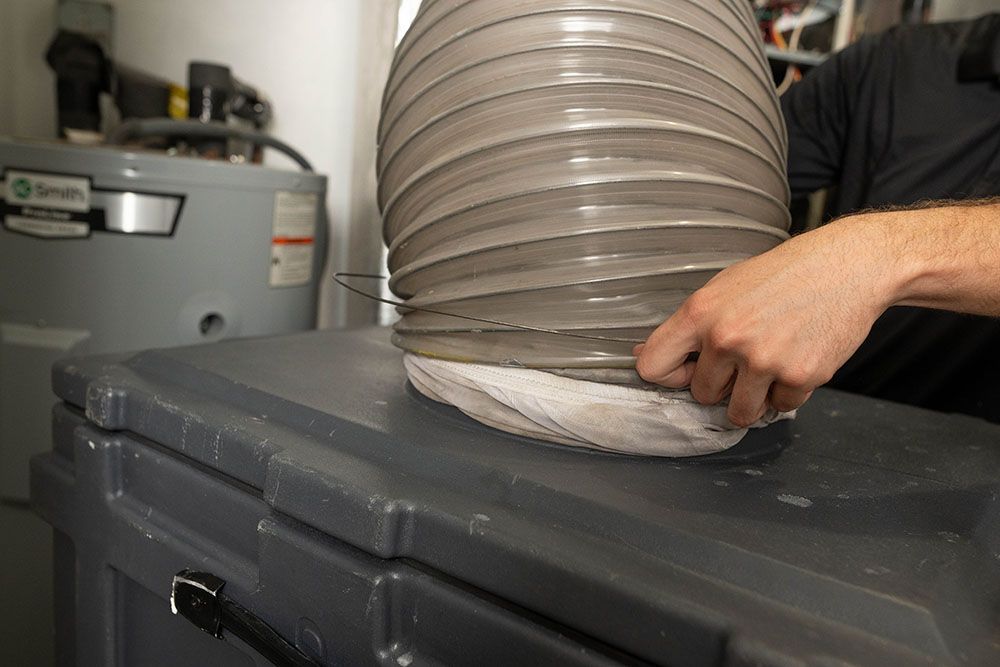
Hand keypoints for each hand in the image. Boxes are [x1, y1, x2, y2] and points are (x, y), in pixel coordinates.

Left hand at [634, 216, 897, 425]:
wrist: (847, 266)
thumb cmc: (783, 276)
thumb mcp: (724, 288)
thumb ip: (687, 326)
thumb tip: (643, 355)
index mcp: (699, 313)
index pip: (652, 368)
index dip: (670, 376)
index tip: (688, 370)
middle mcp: (726, 338)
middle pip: (702, 396)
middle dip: (723, 384)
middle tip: (748, 355)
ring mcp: (763, 360)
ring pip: (738, 412)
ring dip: (753, 398)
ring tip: (770, 363)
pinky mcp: (799, 376)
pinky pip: (781, 407)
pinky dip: (789, 391)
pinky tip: (798, 357)